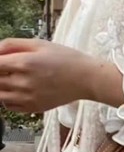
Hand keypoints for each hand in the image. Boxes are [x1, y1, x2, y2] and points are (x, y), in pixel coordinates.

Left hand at [0, 38, 122, 112]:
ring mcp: (28, 98)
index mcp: (23, 63)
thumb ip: (13, 44)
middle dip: (0, 74)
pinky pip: (9, 106)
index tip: (1, 61)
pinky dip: (6, 99)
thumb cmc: (67, 59)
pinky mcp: (34, 108)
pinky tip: (15, 90)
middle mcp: (23, 83)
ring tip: (9, 80)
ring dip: (0, 87)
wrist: (87, 79)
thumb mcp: (40, 44)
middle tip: (7, 69)